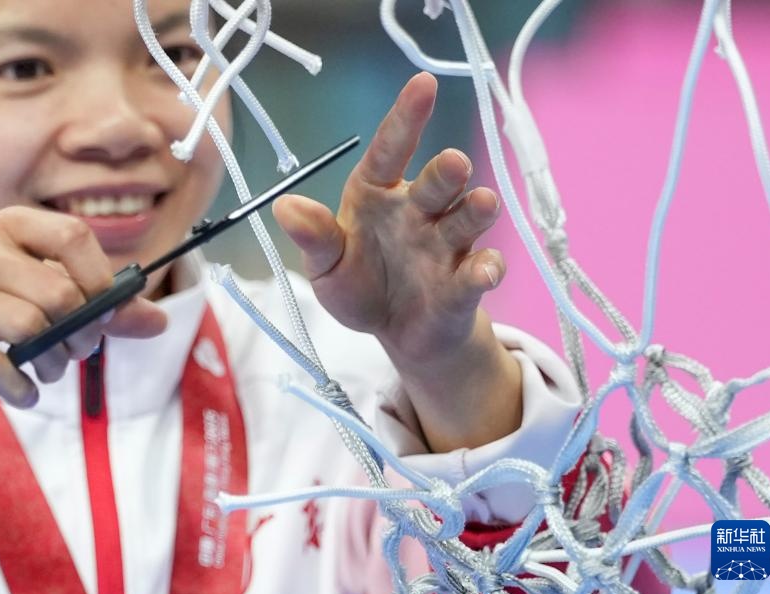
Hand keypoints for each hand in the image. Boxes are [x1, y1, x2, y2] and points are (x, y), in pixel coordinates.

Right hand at [0, 206, 165, 407]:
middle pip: (59, 293)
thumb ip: (92, 299)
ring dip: (55, 363)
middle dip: (83, 332)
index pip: (74, 237)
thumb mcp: (21, 276)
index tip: (102, 310)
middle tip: (79, 351)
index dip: (101, 278)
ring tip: (49, 371)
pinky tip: (26, 392)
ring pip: (31, 328)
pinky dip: (22, 389)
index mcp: (7, 225)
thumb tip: (160, 322)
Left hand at [274, 72, 520, 450]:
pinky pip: (481, 270)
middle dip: (447, 172)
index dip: (407, 117)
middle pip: (439, 182)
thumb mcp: (326, 266)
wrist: (397, 334)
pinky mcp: (465, 283)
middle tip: (452, 163)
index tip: (424, 83)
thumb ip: (315, 237)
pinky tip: (484, 272)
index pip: (391, 150)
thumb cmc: (360, 285)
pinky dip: (485, 270)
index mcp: (379, 195)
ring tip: (481, 203)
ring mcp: (447, 245)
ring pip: (468, 218)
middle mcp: (420, 211)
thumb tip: (284, 206)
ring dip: (476, 210)